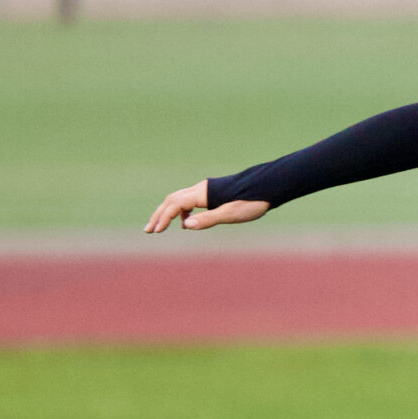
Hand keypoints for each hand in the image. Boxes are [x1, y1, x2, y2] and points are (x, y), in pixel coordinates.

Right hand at [144, 180, 268, 232]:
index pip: (175, 204)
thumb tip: (184, 225)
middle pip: (172, 200)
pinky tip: (185, 222)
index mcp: (203, 193)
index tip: (155, 231)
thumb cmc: (253, 202)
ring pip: (179, 199)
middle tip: (148, 231)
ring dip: (167, 212)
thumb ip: (207, 219)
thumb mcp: (231, 214)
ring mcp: (206, 189)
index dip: (163, 218)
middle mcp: (201, 188)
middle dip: (159, 215)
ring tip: (159, 227)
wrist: (269, 187)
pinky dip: (181, 210)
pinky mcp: (212, 192)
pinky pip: (189, 200)